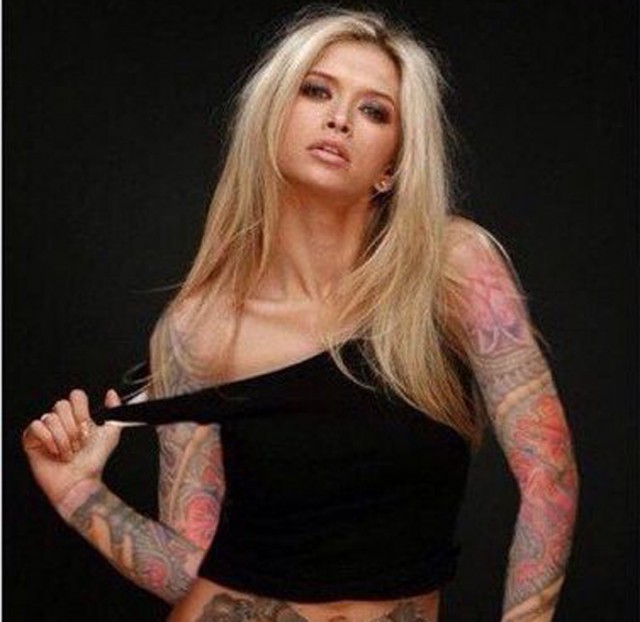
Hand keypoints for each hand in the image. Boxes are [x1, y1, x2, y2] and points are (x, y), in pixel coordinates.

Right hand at [22, 389, 122, 508]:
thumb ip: (114, 411)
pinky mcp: (32, 440)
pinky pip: (36, 426)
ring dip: (63, 439)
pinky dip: (48, 440)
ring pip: (50, 417)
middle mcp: (62, 422)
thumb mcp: (111, 434)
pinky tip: (55, 452)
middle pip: (61, 405)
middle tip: (77, 443)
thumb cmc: (94, 462)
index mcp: (78, 417)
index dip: (81, 410)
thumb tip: (111, 394)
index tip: (86, 426)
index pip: (76, 396)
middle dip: (72, 427)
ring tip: (68, 451)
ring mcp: (47, 430)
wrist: (81, 482)